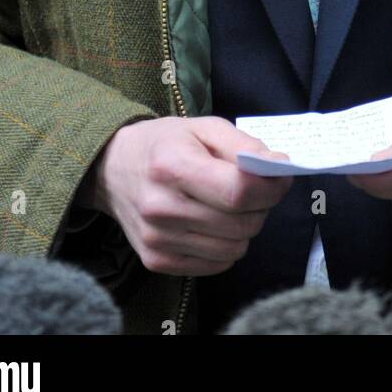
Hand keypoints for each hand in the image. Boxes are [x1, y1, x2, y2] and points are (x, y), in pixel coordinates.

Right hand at [86, 116, 293, 275]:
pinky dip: (226, 245)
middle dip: (262, 205)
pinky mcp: (157, 261)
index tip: (280, 176)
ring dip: (245, 227)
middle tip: (255, 188)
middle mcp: (161, 207)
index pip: (237, 192)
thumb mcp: (203, 127)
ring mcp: (157, 240)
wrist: (111, 169)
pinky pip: (217, 264)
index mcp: (172, 165)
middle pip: (241, 223)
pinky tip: (214, 222)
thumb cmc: (164, 143)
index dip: (270, 187)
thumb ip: (244, 145)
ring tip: (231, 205)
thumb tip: (280, 168)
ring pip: (234, 249)